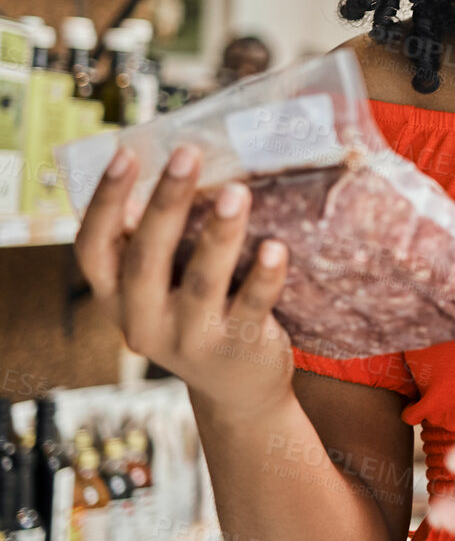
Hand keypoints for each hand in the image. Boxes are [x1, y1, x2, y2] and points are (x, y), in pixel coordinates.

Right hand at [71, 143, 292, 421]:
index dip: (104, 201)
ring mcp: (190, 339)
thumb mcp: (165, 284)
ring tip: (237, 191)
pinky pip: (251, 307)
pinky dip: (264, 277)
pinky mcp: (238, 348)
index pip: (92, 248)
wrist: (238, 387)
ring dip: (219, 234)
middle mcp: (143, 321)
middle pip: (145, 258)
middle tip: (188, 154)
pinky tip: (276, 247)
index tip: (126, 153)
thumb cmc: (200, 312)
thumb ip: (161, 240)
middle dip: (165, 203)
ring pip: (200, 282)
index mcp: (115, 297)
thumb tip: (184, 163)